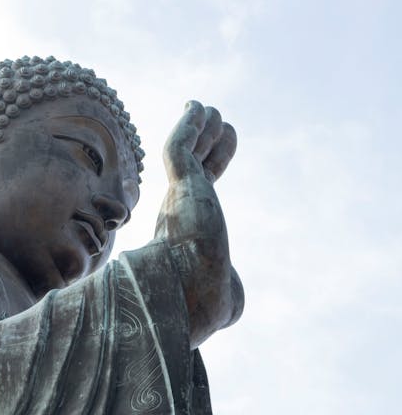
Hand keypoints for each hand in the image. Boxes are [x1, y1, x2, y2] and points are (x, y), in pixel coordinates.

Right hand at [154, 101, 242, 347]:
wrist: (194, 301)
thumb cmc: (208, 306)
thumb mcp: (227, 296)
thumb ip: (231, 290)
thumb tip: (236, 305)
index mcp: (186, 224)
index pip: (199, 181)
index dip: (213, 157)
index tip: (222, 140)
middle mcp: (177, 206)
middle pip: (192, 160)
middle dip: (204, 137)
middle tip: (210, 115)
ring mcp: (178, 195)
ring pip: (185, 148)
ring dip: (200, 125)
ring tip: (211, 109)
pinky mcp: (181, 186)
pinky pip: (179, 146)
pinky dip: (188, 125)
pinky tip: (199, 109)